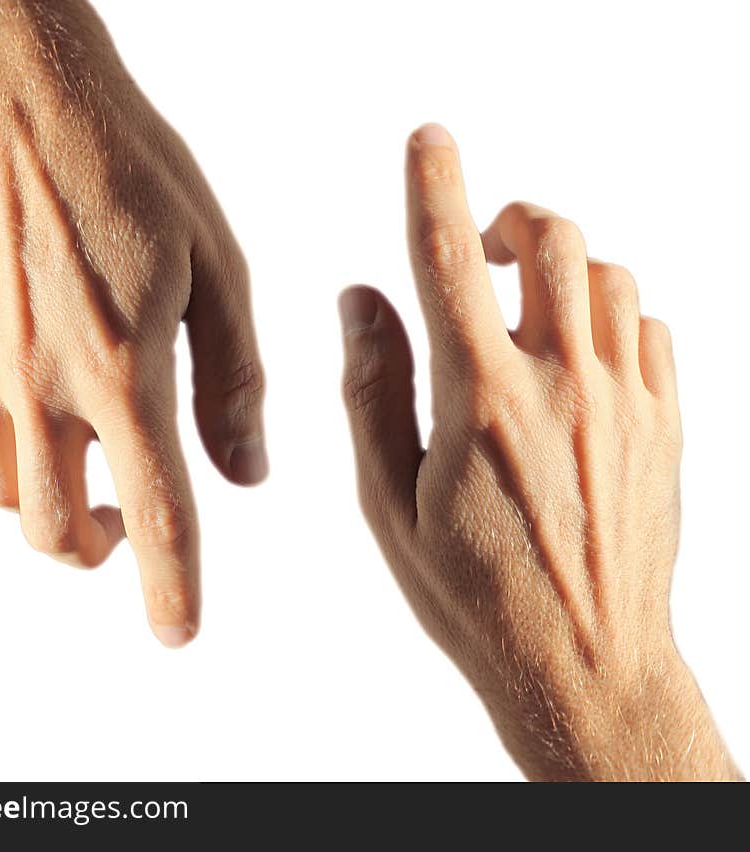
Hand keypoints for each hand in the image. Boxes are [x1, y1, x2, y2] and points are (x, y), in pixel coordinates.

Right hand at [0, 2, 266, 646]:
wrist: (23, 99)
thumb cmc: (133, 174)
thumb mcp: (218, 270)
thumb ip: (233, 382)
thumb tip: (246, 472)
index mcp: (125, 369)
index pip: (156, 511)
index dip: (170, 585)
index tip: (178, 633)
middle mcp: (42, 384)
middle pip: (53, 529)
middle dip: (99, 550)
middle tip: (132, 521)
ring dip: (46, 504)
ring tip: (85, 466)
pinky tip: (32, 415)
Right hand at [338, 123, 739, 779]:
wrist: (585, 667)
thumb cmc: (475, 596)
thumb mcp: (391, 505)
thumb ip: (373, 390)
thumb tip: (362, 300)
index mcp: (480, 401)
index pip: (446, 259)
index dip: (432, 184)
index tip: (428, 140)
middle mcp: (561, 386)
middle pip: (552, 238)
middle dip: (509, 219)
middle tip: (481, 252)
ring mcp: (626, 401)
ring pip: (608, 274)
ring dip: (560, 267)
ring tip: (527, 309)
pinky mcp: (666, 424)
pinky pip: (649, 326)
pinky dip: (610, 314)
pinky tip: (579, 356)